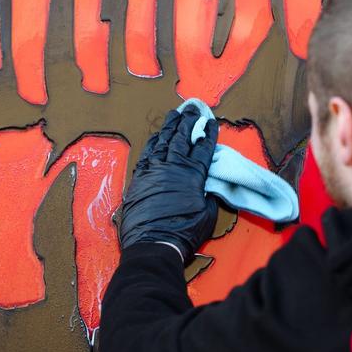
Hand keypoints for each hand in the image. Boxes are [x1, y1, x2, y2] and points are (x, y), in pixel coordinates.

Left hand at [119, 105, 218, 262]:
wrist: (154, 243)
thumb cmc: (184, 232)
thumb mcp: (207, 213)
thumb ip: (206, 194)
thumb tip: (204, 187)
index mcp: (193, 174)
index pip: (203, 148)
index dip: (209, 134)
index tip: (211, 122)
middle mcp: (173, 167)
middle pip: (182, 137)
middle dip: (189, 121)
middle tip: (193, 108)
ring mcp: (153, 170)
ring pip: (163, 141)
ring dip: (170, 127)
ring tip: (175, 114)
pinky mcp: (139, 178)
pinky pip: (147, 154)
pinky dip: (153, 143)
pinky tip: (157, 136)